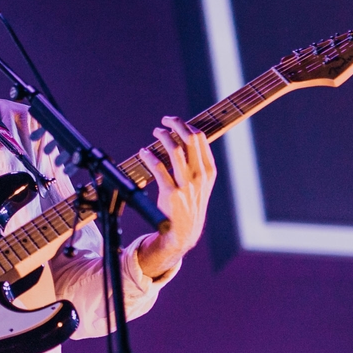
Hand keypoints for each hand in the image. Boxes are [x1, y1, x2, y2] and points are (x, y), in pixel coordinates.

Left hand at [136, 116, 216, 277]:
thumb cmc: (190, 203)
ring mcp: (186, 184)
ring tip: (155, 132)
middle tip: (164, 121)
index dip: (186, 124)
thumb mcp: (201, 183)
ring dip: (163, 136)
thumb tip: (185, 136)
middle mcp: (200, 175)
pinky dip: (149, 156)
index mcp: (209, 170)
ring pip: (175, 149)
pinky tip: (144, 152)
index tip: (174, 121)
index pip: (200, 137)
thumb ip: (196, 162)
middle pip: (189, 138)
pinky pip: (158, 167)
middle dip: (176, 124)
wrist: (183, 232)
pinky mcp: (171, 193)